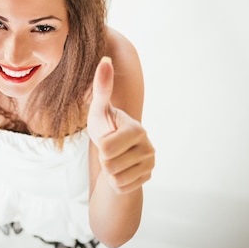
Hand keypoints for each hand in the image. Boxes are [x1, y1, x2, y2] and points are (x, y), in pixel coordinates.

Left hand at [87, 57, 154, 193]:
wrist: (113, 153)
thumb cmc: (104, 127)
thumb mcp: (99, 110)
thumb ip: (102, 87)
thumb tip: (105, 59)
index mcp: (137, 129)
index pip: (105, 148)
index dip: (100, 145)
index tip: (108, 136)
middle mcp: (148, 147)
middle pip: (109, 164)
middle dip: (104, 159)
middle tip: (110, 149)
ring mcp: (150, 165)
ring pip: (115, 178)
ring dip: (109, 171)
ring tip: (115, 158)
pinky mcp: (147, 179)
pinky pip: (121, 188)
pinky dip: (116, 182)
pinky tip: (121, 170)